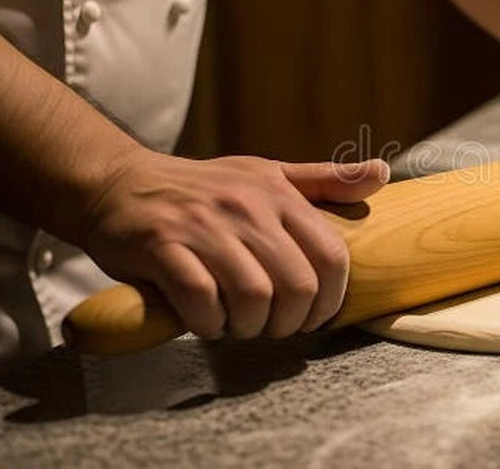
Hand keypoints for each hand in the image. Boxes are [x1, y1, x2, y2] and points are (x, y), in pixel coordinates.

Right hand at [80, 151, 388, 339]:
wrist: (117, 183)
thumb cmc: (201, 188)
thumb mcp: (267, 174)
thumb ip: (325, 181)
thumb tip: (382, 173)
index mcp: (278, 194)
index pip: (332, 257)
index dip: (332, 300)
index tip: (315, 316)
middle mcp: (246, 208)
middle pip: (297, 286)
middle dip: (290, 322)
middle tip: (272, 327)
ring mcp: (204, 226)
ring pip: (254, 297)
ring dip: (249, 326)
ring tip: (238, 325)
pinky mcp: (162, 246)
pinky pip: (202, 300)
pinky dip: (208, 322)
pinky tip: (205, 320)